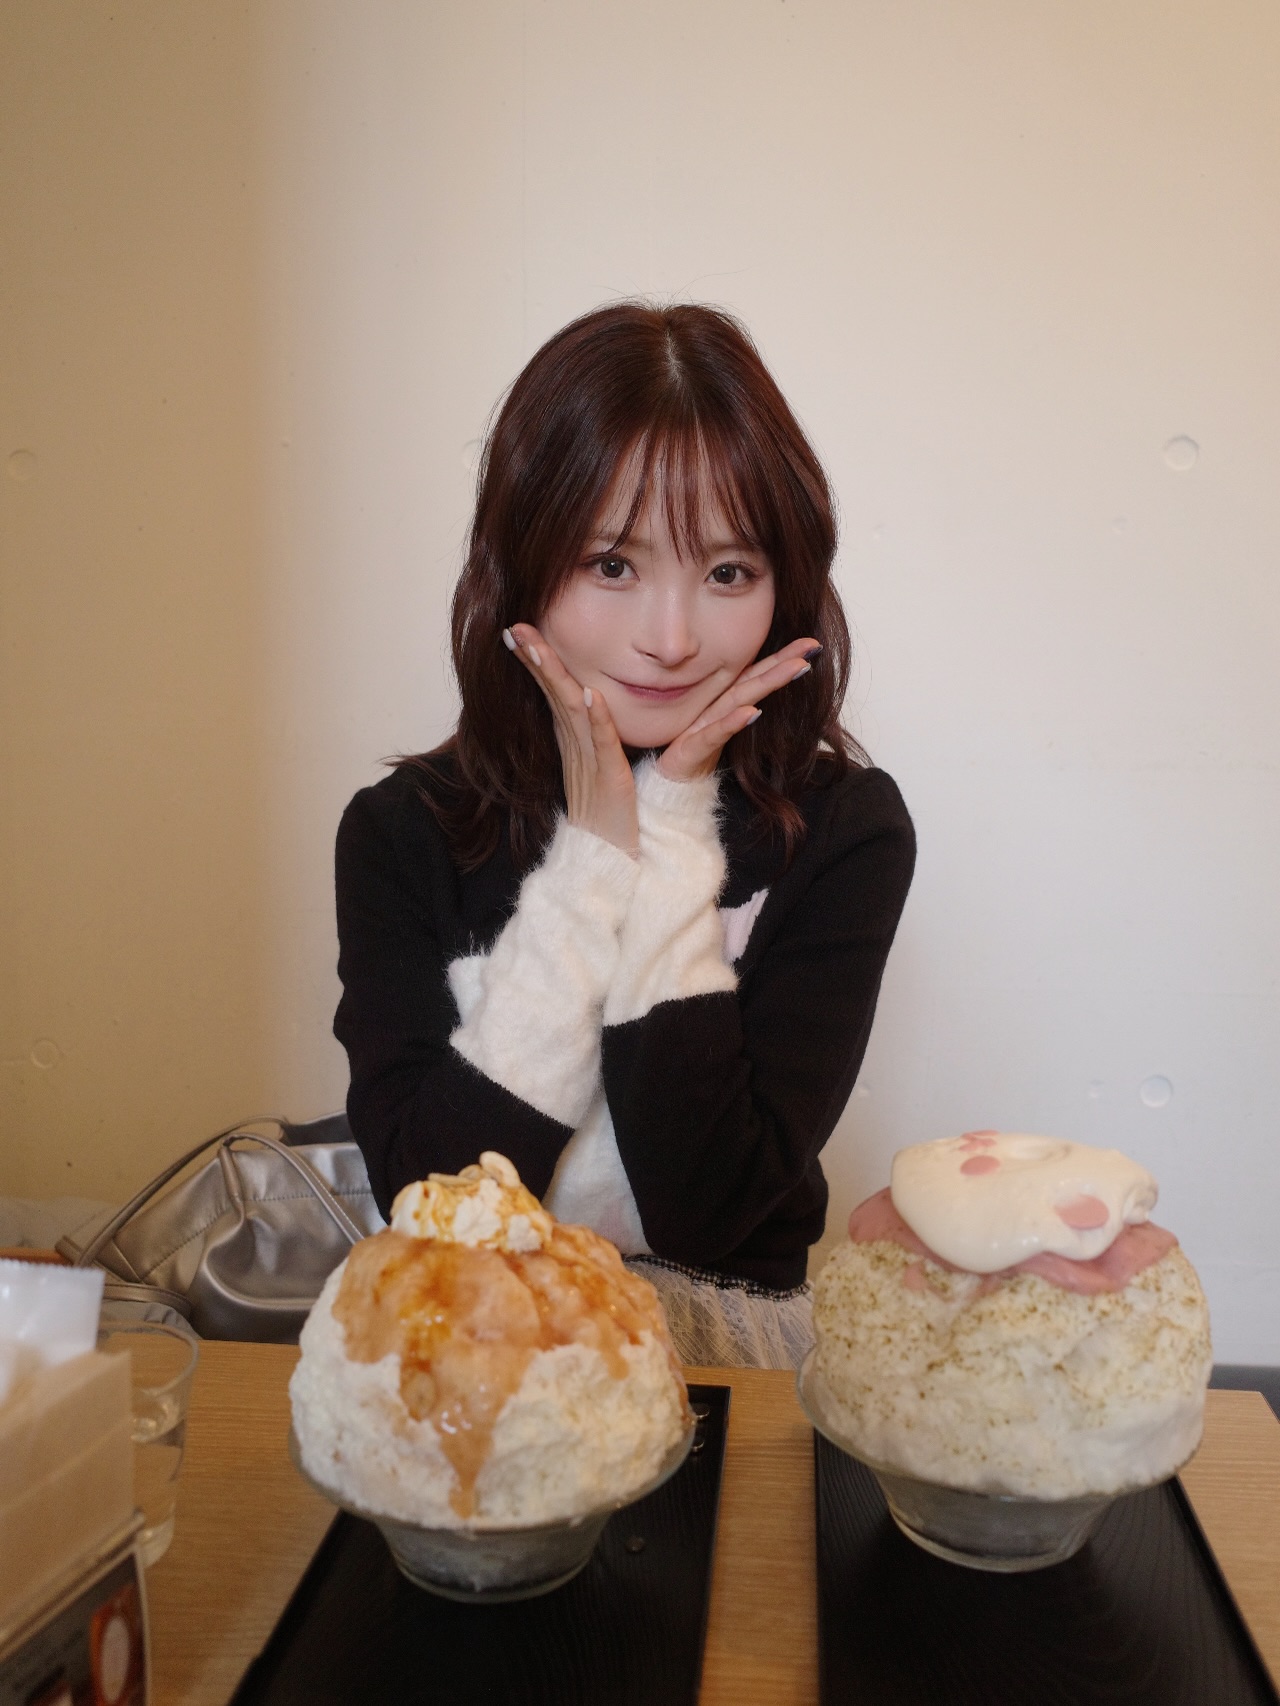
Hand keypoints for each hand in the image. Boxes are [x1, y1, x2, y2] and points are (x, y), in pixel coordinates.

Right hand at [504, 624, 638, 856]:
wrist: (606, 858)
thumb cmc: (604, 813)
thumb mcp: (592, 765)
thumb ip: (588, 734)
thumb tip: (584, 704)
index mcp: (571, 740)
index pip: (551, 691)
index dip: (535, 661)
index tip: (517, 630)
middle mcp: (575, 746)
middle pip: (553, 694)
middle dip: (535, 659)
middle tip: (516, 628)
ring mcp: (589, 761)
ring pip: (571, 710)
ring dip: (556, 677)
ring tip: (538, 647)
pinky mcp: (610, 778)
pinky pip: (602, 744)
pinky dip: (596, 718)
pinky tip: (591, 694)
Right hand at [657, 638, 819, 781]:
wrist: (669, 785)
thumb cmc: (697, 754)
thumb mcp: (724, 730)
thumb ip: (741, 708)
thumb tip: (765, 694)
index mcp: (725, 703)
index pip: (756, 675)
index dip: (782, 658)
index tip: (811, 644)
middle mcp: (715, 708)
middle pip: (752, 680)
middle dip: (781, 661)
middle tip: (810, 645)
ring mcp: (703, 725)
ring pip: (738, 699)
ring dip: (767, 682)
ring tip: (796, 668)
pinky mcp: (693, 748)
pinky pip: (715, 733)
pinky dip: (733, 722)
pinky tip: (752, 712)